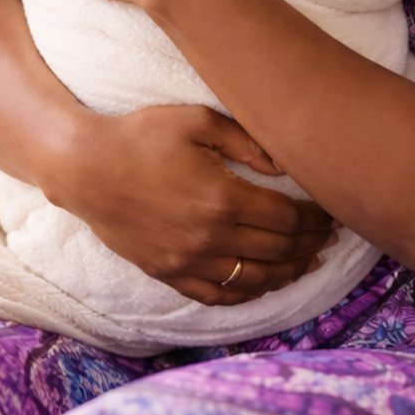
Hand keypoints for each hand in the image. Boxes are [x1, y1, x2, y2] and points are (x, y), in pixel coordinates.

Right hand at [48, 105, 333, 305]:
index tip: (330, 212)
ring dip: (288, 272)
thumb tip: (283, 165)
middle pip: (278, 250)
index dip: (316, 219)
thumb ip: (245, 139)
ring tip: (307, 261)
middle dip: (311, 243)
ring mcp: (188, 261)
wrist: (84, 167)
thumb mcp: (195, 119)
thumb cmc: (140, 135)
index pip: (288, 218)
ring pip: (254, 279)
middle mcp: (210, 237)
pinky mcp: (168, 273)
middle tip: (328, 236)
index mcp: (223, 198)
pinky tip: (263, 283)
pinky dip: (247, 293)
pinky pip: (217, 295)